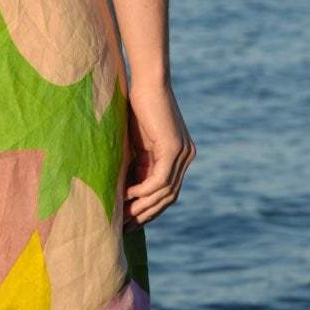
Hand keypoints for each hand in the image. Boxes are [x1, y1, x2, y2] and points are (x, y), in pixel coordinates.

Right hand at [122, 77, 196, 228]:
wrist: (147, 81)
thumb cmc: (138, 107)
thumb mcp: (137, 143)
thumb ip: (138, 164)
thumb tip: (125, 192)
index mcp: (180, 157)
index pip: (168, 193)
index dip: (150, 210)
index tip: (130, 222)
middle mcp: (187, 157)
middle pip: (169, 198)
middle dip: (146, 215)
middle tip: (124, 228)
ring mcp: (183, 153)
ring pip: (165, 192)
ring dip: (142, 207)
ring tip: (122, 216)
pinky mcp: (173, 148)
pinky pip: (159, 180)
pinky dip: (143, 191)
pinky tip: (127, 195)